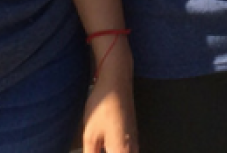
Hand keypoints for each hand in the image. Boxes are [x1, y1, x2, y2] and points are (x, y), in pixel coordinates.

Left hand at [82, 38, 135, 152]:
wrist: (117, 81)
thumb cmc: (102, 107)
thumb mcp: (91, 135)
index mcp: (122, 152)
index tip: (97, 152)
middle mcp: (133, 150)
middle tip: (96, 149)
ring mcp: (134, 143)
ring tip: (100, 148)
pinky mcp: (132, 137)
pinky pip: (127, 152)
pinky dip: (116, 152)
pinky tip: (105, 149)